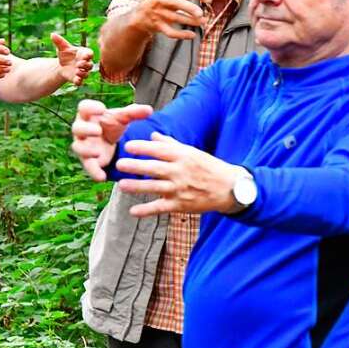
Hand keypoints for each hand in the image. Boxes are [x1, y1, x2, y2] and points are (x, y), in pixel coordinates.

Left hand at [52, 32, 93, 85]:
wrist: (61, 65)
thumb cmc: (65, 54)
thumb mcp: (62, 47)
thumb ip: (59, 41)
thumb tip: (52, 34)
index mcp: (83, 54)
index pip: (90, 54)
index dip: (89, 55)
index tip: (85, 56)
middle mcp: (85, 63)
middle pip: (90, 65)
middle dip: (86, 65)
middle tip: (78, 64)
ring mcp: (82, 71)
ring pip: (86, 74)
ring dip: (83, 73)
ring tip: (77, 71)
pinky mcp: (77, 79)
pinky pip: (80, 82)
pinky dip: (79, 81)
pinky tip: (76, 80)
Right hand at [71, 99, 152, 180]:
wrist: (111, 140)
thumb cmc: (112, 124)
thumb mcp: (123, 118)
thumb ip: (134, 113)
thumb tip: (149, 110)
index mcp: (89, 115)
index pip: (83, 107)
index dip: (90, 107)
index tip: (102, 108)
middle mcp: (83, 130)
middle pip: (77, 128)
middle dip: (85, 129)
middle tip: (98, 131)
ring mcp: (84, 145)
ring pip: (78, 147)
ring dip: (86, 150)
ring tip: (98, 153)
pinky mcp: (89, 160)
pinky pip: (87, 166)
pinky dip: (93, 172)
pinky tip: (102, 177)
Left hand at [114, 131, 239, 216]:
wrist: (229, 188)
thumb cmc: (208, 167)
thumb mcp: (192, 152)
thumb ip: (171, 144)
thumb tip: (153, 136)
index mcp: (183, 156)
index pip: (160, 150)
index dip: (143, 148)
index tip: (128, 147)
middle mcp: (180, 172)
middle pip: (154, 168)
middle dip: (136, 166)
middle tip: (119, 164)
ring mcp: (180, 189)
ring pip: (155, 188)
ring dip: (137, 187)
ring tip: (121, 185)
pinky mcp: (180, 205)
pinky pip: (161, 208)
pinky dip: (147, 211)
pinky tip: (133, 212)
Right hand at [130, 0, 210, 39]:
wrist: (142, 14)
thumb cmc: (164, 0)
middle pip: (176, 2)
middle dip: (190, 8)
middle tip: (201, 14)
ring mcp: (159, 13)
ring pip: (176, 18)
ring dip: (191, 21)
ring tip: (203, 22)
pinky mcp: (158, 26)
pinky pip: (171, 32)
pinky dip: (182, 35)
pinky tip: (192, 35)